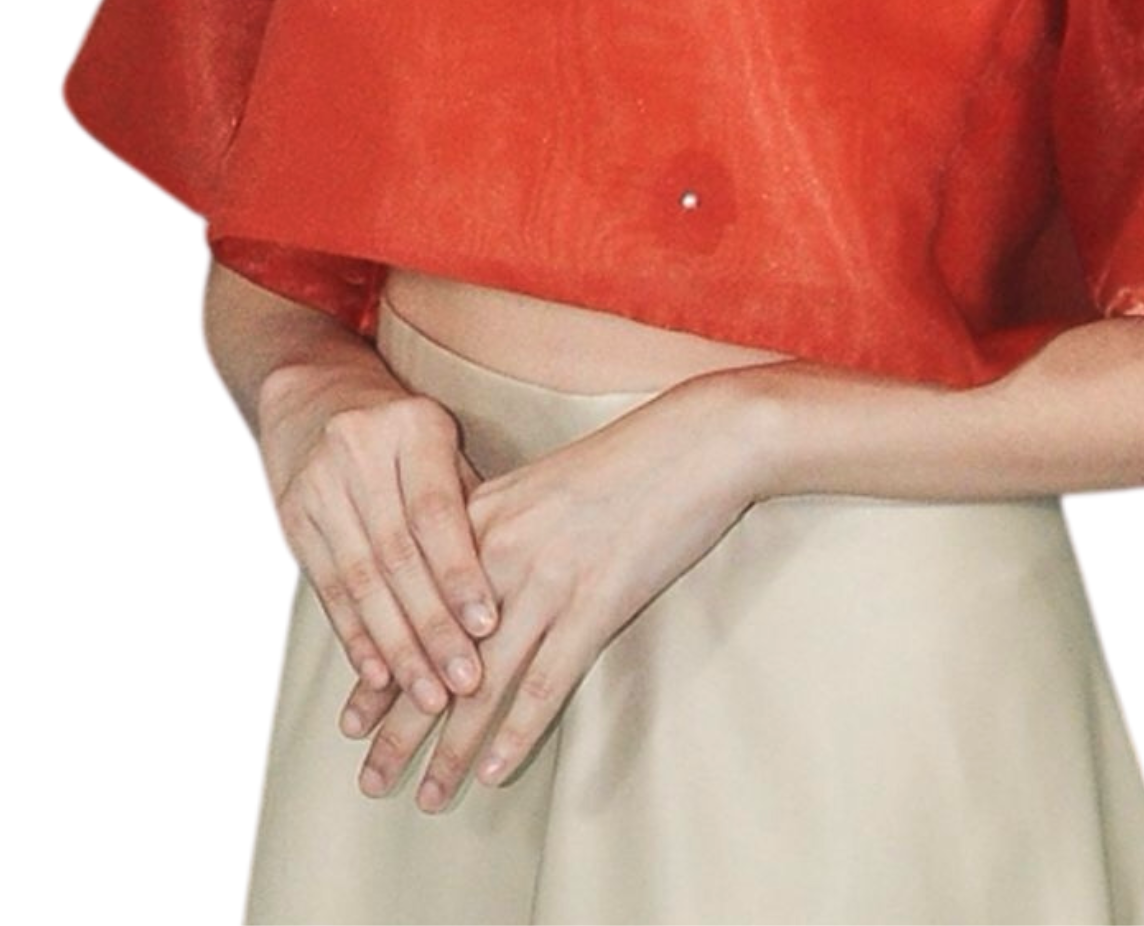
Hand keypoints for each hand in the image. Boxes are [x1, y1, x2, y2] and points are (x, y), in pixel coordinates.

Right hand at [259, 361, 501, 720]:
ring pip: (359, 579)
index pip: (434, 512)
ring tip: (426, 694)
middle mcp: (357, 452)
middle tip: (462, 682)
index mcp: (410, 427)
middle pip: (396, 555)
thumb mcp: (444, 443)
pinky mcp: (291, 518)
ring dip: (394, 646)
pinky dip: (355, 635)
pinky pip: (327, 586)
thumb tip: (509, 584)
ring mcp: (317, 485)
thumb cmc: (405, 431)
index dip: (459, 573)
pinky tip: (378, 676)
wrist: (315, 394)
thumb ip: (470, 503)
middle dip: (430, 626)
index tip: (486, 628)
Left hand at [345, 368, 762, 811]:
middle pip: (435, 654)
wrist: (696, 440)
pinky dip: (517, 732)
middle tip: (370, 779)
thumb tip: (464, 585)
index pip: (411, 610)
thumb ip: (496, 531)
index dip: (379, 670)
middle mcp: (501, 552)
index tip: (352, 720)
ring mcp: (549, 579)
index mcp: (481, 518)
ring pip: (483, 682)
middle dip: (398, 725)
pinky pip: (547, 682)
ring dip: (450, 749)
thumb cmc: (624, 461)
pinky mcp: (598, 602)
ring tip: (426, 797)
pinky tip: (494, 772)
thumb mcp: (540, 486)